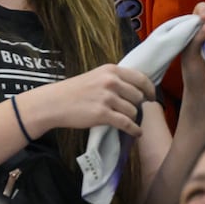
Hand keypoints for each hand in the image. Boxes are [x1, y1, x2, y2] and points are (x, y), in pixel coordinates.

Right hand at [24, 64, 155, 137]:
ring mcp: (107, 98)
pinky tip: (136, 132)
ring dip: (133, 118)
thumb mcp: (94, 77)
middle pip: (138, 96)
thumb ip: (113, 79)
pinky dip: (134, 130)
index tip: (151, 97)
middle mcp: (111, 81)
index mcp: (110, 70)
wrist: (53, 103)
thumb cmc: (72, 91)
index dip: (149, 89)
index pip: (141, 78)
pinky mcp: (103, 114)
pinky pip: (127, 123)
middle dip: (138, 105)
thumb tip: (135, 89)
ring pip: (133, 111)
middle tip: (133, 110)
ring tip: (128, 121)